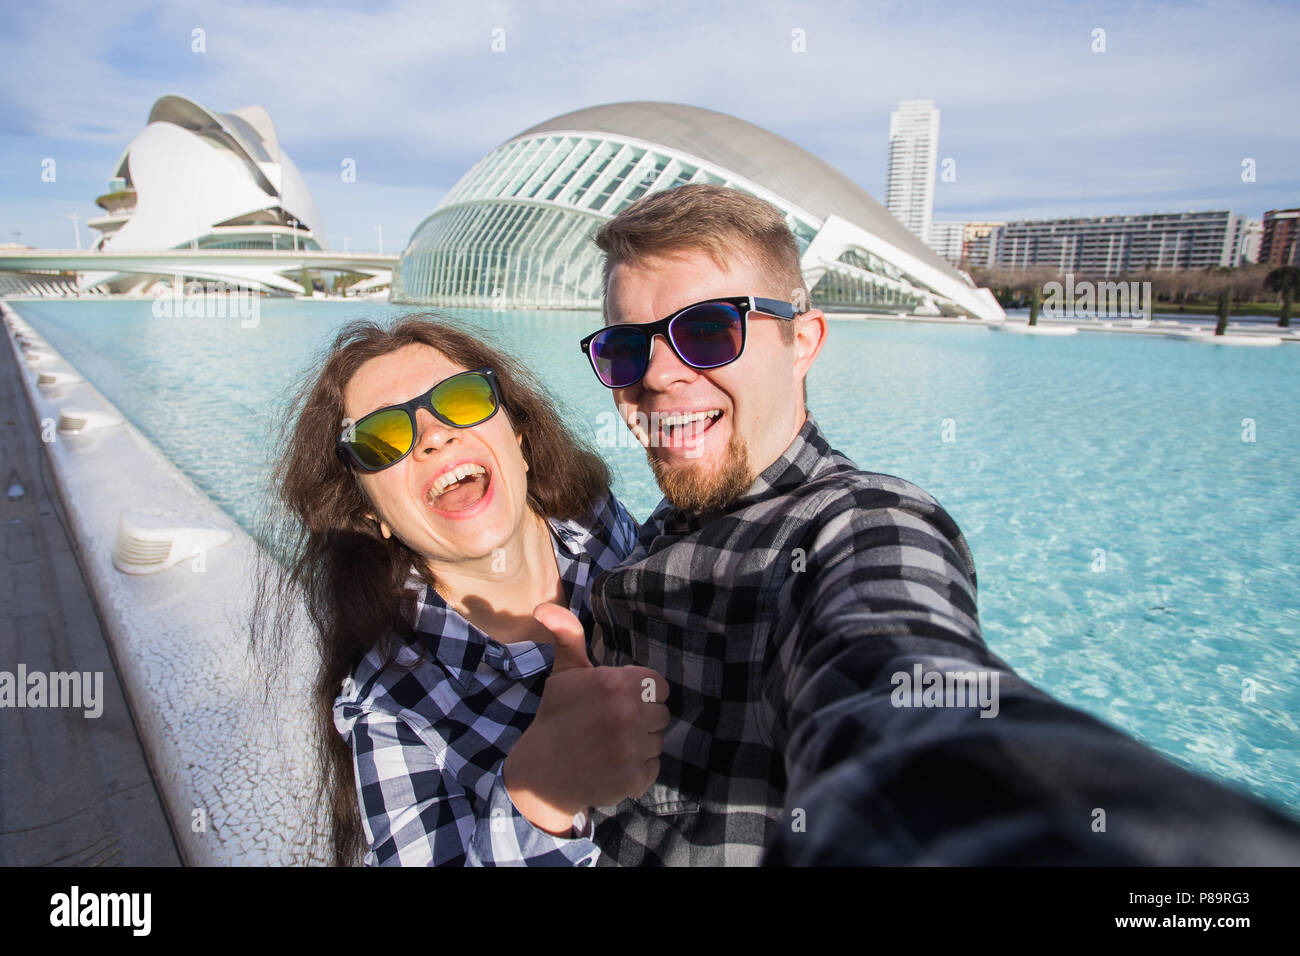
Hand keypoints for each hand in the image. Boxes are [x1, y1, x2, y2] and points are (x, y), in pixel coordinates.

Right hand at [503, 603, 669, 833]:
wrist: (542, 773)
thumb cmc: (557, 716)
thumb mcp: (564, 673)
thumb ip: (568, 636)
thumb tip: (543, 605)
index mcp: (615, 683)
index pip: (657, 685)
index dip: (641, 693)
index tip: (619, 702)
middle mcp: (627, 714)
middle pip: (661, 713)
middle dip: (641, 718)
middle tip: (612, 725)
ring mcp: (632, 748)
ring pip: (658, 740)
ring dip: (641, 744)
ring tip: (611, 745)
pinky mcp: (635, 778)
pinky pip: (653, 767)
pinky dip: (637, 769)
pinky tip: (613, 765)